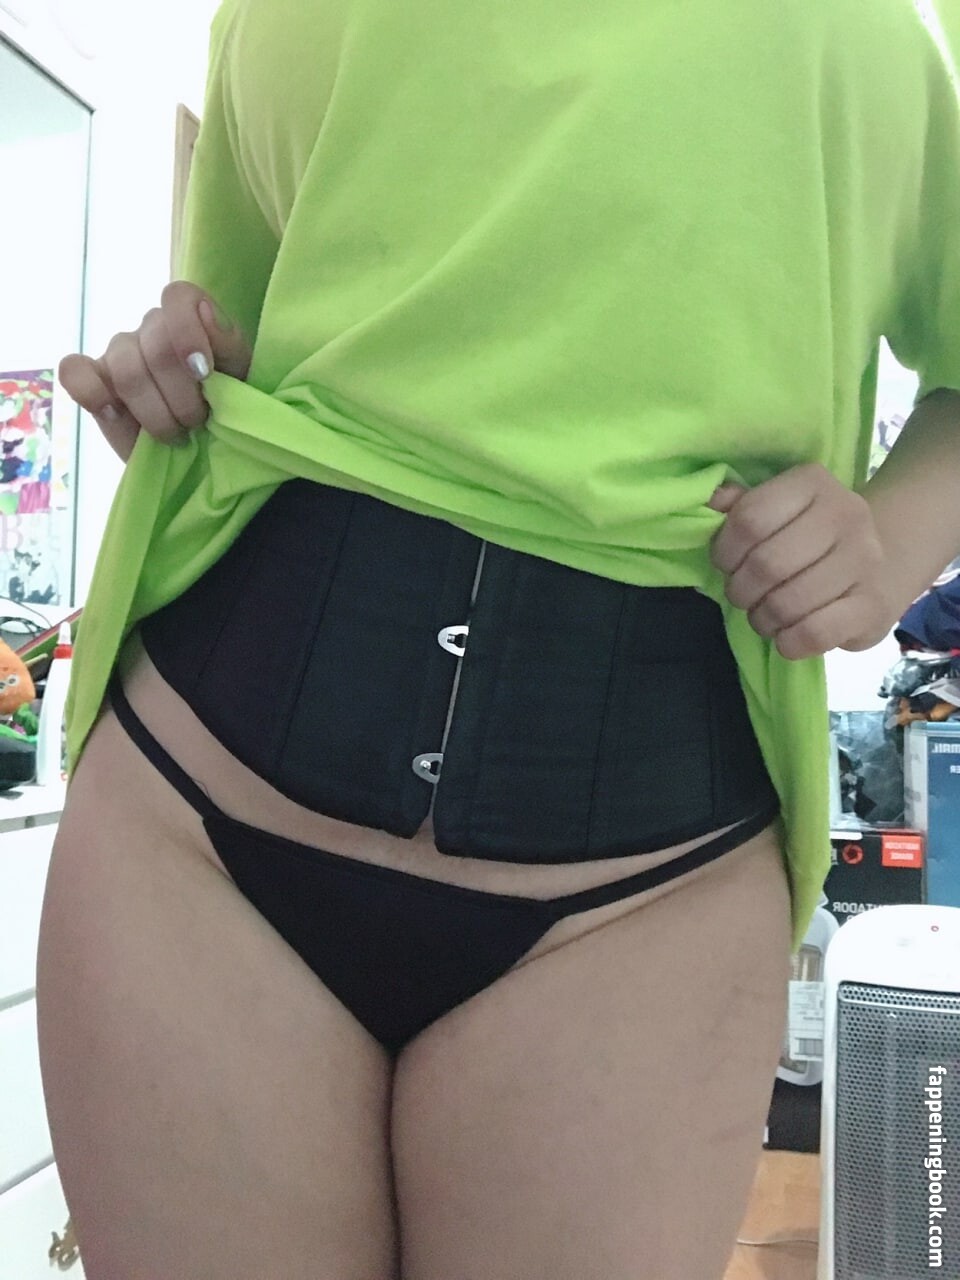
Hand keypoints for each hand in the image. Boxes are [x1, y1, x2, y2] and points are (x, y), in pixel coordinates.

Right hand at [58, 281, 252, 461]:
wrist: (203, 452)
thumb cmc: (227, 409)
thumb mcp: (242, 379)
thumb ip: (228, 344)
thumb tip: (205, 310)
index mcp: (189, 318)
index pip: (177, 297)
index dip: (188, 333)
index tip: (204, 375)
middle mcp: (151, 329)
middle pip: (156, 348)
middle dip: (183, 396)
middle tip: (198, 422)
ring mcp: (119, 353)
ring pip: (126, 370)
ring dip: (155, 413)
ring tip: (174, 434)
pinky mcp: (94, 380)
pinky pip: (74, 373)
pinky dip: (92, 394)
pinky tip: (116, 414)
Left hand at [708, 462, 895, 658]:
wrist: (882, 565)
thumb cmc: (812, 538)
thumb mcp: (780, 511)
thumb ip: (744, 505)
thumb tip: (714, 500)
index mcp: (813, 483)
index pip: (749, 519)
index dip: (724, 551)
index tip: (727, 565)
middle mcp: (846, 514)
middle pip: (766, 564)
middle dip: (741, 590)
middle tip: (743, 596)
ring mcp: (865, 560)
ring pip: (787, 603)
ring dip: (762, 619)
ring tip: (763, 616)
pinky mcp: (873, 605)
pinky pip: (814, 633)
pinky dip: (788, 642)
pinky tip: (786, 636)